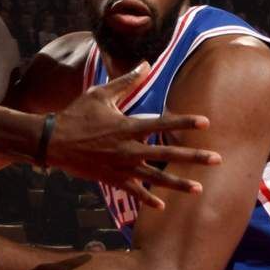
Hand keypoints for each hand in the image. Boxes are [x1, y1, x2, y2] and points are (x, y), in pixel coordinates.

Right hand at [50, 62, 216, 208]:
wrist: (53, 142)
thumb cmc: (77, 114)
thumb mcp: (101, 94)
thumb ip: (126, 81)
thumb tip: (145, 63)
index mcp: (128, 127)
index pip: (163, 124)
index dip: (185, 123)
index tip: (206, 122)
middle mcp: (129, 149)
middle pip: (167, 154)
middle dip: (194, 157)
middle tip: (217, 159)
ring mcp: (121, 167)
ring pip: (155, 178)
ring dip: (178, 184)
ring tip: (198, 188)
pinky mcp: (111, 179)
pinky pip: (133, 191)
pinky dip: (147, 199)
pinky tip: (161, 205)